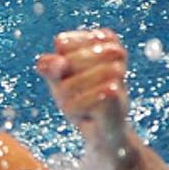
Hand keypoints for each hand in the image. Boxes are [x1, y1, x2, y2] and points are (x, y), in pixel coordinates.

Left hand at [35, 27, 131, 153]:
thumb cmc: (79, 98)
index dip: (57, 62)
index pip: (62, 42)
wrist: (103, 130)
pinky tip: (88, 114)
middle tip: (74, 93)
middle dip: (62, 82)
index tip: (68, 73)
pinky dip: (77, 109)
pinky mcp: (118, 94)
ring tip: (81, 104)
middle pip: (66, 62)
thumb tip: (57, 61)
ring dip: (69, 98)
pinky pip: (79, 99)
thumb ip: (50, 67)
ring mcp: (118, 72)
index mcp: (101, 40)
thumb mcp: (58, 79)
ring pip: (71, 84)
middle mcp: (114, 51)